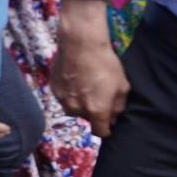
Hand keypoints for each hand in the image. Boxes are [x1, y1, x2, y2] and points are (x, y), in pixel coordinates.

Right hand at [54, 0, 129, 135]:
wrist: (80, 43)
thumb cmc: (105, 64)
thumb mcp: (122, 86)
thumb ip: (118, 106)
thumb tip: (113, 117)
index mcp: (96, 111)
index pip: (100, 133)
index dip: (106, 129)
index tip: (108, 122)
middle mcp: (76, 109)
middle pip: (86, 119)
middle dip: (93, 112)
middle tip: (99, 96)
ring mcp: (62, 99)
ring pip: (73, 109)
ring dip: (80, 104)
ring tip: (85, 86)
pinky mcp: (53, 88)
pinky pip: (64, 98)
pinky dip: (70, 93)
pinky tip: (76, 79)